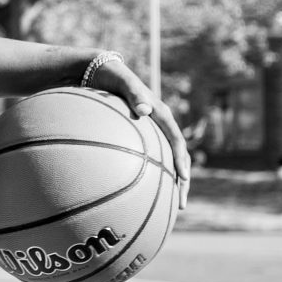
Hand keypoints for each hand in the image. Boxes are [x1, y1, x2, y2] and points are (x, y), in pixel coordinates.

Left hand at [78, 52, 190, 202]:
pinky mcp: (135, 141)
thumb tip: (145, 111)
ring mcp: (147, 136)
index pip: (175, 140)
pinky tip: (135, 197)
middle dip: (181, 183)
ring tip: (167, 209)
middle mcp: (157, 127)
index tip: (183, 177)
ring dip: (167, 186)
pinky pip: (143, 162)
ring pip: (162, 164)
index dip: (181, 160)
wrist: (97, 72)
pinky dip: (145, 179)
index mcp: (160, 115)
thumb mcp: (122, 80)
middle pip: (175, 158)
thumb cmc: (110, 76)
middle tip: (180, 205)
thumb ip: (134, 93)